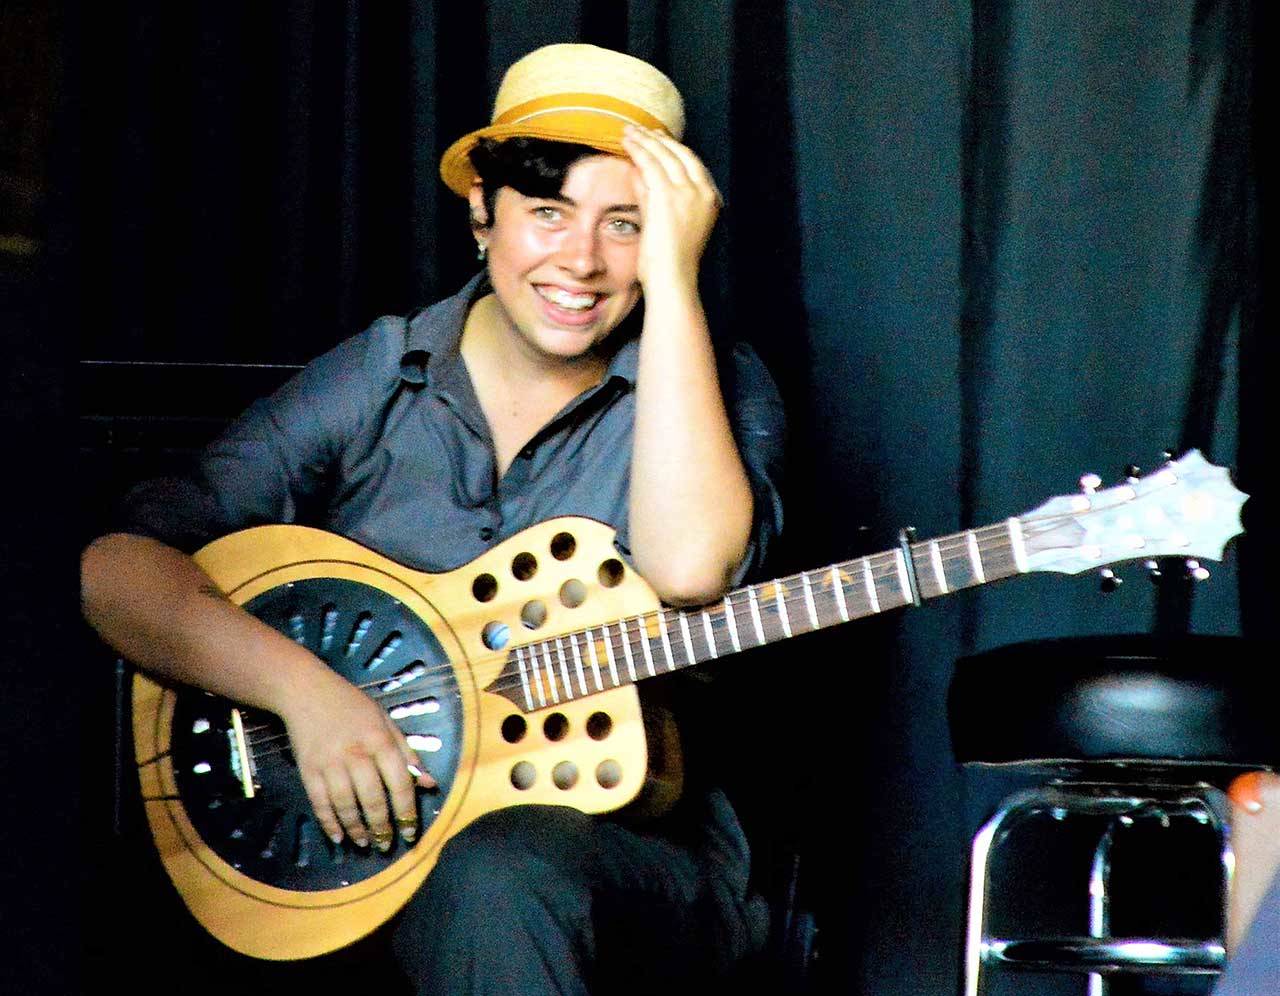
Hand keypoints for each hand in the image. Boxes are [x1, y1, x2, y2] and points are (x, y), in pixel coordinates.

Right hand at [278, 666, 435, 850]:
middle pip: (373, 799)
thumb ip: (408, 753)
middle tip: (387, 843)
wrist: (307, 691)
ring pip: (346, 805)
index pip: (400, 783)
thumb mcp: (386, 721)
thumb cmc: (352, 706)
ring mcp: (330, 764)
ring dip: (357, 829)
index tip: (411, 831)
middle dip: (382, 827)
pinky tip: (338, 837)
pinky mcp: (308, 770)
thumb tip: (430, 783)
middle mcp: (356, 754)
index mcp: (380, 741)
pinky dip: (329, 823)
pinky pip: (320, 803)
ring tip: (365, 843)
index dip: (407, 811)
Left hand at [620, 124, 721, 291]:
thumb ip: (653, 195)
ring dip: (645, 140)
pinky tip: (627, 141)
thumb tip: (637, 171)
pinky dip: (638, 148)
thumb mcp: (664, 222)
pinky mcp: (668, 194)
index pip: (691, 164)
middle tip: (641, 129)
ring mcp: (688, 192)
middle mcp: (703, 192)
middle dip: (659, 140)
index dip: (673, 148)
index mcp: (710, 199)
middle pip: (680, 154)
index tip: (657, 139)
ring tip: (629, 131)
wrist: (671, 279)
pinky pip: (651, 163)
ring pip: (665, 155)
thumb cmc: (667, 262)